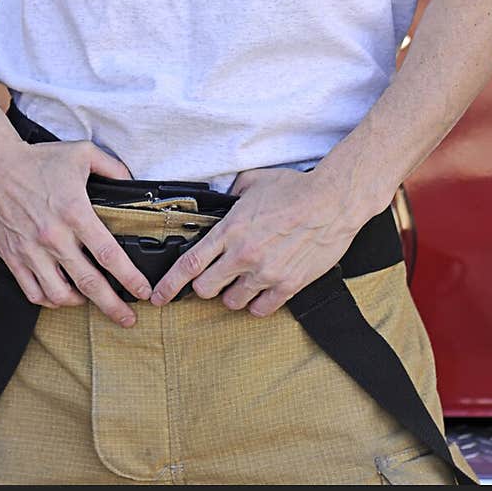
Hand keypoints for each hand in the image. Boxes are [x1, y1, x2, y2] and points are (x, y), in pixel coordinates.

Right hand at [0, 105, 152, 326]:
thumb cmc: (36, 160)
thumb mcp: (82, 153)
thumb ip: (112, 167)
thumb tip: (131, 180)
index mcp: (75, 212)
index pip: (108, 254)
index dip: (129, 278)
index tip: (142, 291)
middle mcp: (54, 236)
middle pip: (89, 283)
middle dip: (113, 306)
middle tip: (128, 319)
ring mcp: (31, 250)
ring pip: (60, 295)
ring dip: (81, 303)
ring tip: (92, 301)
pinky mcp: (13, 257)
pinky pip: (33, 292)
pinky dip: (50, 300)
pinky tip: (61, 295)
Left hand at [149, 164, 358, 315]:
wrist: (332, 201)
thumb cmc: (295, 188)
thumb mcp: (253, 182)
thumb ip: (231, 194)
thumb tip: (223, 199)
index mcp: (230, 230)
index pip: (189, 264)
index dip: (169, 285)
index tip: (158, 296)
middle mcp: (243, 256)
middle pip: (205, 290)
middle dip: (204, 286)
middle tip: (213, 278)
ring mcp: (266, 273)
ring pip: (233, 303)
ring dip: (233, 294)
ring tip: (242, 281)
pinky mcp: (288, 285)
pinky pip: (262, 309)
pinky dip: (258, 303)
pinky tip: (262, 291)